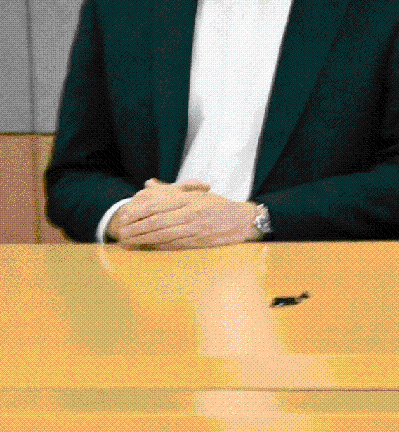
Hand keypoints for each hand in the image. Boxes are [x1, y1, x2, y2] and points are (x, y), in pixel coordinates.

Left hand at [106, 180, 259, 251]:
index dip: (138, 212)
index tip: (125, 216)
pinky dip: (158, 246)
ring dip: (143, 240)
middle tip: (121, 233)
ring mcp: (195, 229)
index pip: (158, 205)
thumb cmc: (219, 206)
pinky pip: (174, 245)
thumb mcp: (197, 193)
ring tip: (129, 242)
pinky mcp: (198, 242)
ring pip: (163, 235)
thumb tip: (148, 183)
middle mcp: (191, 214)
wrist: (244, 222)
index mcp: (189, 200)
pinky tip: (148, 247)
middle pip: (157, 222)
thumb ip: (172, 190)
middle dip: (136, 229)